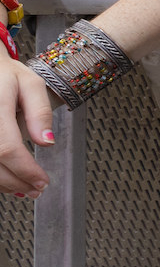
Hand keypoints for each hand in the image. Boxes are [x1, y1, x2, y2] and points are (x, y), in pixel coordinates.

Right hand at [0, 59, 52, 197]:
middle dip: (16, 181)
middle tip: (37, 190)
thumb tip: (47, 143)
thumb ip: (40, 113)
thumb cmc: (6, 76)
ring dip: (3, 184)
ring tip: (24, 190)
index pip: (7, 147)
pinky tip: (6, 181)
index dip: (25, 169)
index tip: (42, 181)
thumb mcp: (31, 84)